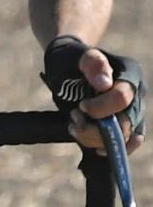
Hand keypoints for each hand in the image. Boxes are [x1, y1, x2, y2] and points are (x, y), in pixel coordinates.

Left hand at [44, 35, 145, 152]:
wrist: (69, 68)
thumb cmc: (73, 60)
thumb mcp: (77, 56)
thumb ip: (92, 64)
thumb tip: (104, 84)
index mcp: (130, 75)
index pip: (122, 98)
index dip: (99, 107)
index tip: (80, 106)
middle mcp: (136, 95)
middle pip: (125, 123)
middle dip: (94, 128)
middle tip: (73, 119)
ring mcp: (132, 111)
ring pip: (124, 137)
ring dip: (94, 139)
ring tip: (74, 126)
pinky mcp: (124, 124)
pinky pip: (127, 143)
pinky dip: (110, 149)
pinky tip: (96, 150)